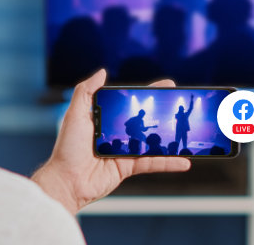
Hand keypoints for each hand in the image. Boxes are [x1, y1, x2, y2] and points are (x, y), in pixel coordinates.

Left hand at [31, 70, 190, 213]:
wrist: (66, 181)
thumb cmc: (67, 149)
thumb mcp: (74, 115)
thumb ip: (86, 92)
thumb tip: (102, 72)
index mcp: (105, 119)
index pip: (130, 104)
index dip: (147, 95)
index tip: (165, 86)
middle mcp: (116, 134)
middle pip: (145, 120)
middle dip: (162, 111)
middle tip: (179, 102)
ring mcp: (124, 151)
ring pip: (152, 142)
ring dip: (170, 138)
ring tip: (187, 131)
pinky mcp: (128, 167)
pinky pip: (152, 163)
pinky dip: (168, 163)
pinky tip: (184, 161)